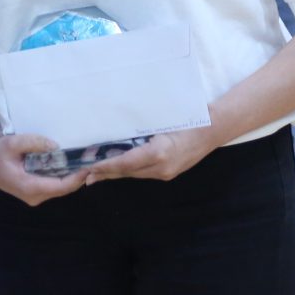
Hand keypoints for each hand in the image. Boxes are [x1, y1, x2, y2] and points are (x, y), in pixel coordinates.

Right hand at [0, 133, 87, 205]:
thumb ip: (34, 143)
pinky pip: (53, 186)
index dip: (78, 178)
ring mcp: (34, 196)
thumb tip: (55, 146)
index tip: (89, 166)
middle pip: (63, 189)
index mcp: (29, 187)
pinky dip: (63, 176)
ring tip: (83, 160)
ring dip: (71, 176)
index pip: (61, 187)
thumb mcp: (12, 143)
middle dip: (78, 176)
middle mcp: (34, 196)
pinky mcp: (34, 192)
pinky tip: (69, 164)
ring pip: (59, 188)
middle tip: (90, 160)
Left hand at [82, 125, 219, 183]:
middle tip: (83, 175)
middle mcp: (161, 167)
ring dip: (113, 173)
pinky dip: (126, 171)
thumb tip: (113, 131)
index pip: (126, 163)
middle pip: (127, 172)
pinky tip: (114, 169)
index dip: (106, 166)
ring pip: (133, 174)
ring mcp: (165, 173)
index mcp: (159, 152)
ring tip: (92, 174)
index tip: (89, 167)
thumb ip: (138, 129)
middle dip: (104, 173)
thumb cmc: (185, 119)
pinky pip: (142, 173)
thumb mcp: (160, 120)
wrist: (211, 131)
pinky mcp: (167, 173)